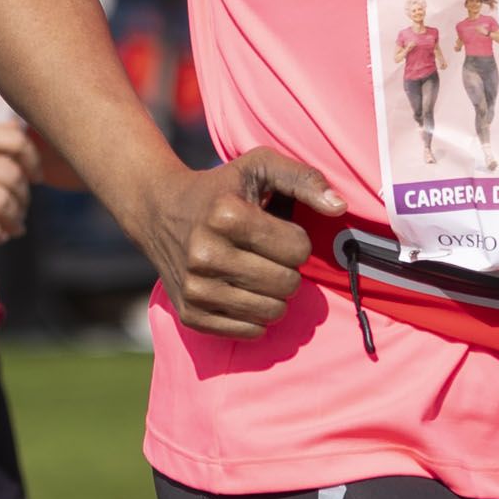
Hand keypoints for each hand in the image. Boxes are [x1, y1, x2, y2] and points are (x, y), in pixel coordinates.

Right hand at [131, 148, 340, 339]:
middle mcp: (205, 254)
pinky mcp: (190, 314)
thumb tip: (339, 207)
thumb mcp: (260, 166)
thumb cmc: (221, 187)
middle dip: (288, 269)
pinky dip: (255, 315)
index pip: (298, 249)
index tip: (276, 230)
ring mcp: (195, 288)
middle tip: (268, 254)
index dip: (295, 240)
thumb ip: (304, 179)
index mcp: (225, 215)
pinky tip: (240, 290)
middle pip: (287, 284)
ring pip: (272, 312)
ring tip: (257, 272)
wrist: (158, 210)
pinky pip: (249, 332)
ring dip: (274, 294)